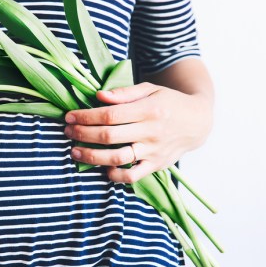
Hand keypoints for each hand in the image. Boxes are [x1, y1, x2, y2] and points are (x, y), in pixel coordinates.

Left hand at [64, 82, 212, 182]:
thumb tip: (99, 96)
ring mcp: (154, 151)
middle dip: (82, 134)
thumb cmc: (169, 102)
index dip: (86, 116)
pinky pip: (133, 176)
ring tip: (74, 151)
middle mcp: (151, 132)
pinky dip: (116, 176)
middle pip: (109, 136)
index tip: (69, 116)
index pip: (110, 115)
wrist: (198, 122)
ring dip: (92, 156)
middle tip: (67, 131)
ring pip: (117, 158)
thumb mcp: (150, 89)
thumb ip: (125, 94)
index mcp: (149, 110)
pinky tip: (103, 168)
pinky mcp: (157, 166)